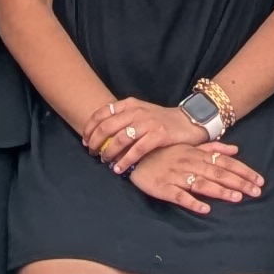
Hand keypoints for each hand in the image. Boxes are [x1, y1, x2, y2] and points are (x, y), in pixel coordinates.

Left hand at [85, 95, 203, 174]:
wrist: (189, 121)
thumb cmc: (162, 120)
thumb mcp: (141, 112)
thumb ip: (124, 118)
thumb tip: (101, 131)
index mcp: (130, 104)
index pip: (102, 112)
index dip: (90, 127)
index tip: (84, 139)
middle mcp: (137, 111)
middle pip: (107, 127)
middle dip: (95, 142)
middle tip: (92, 153)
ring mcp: (148, 123)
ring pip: (119, 139)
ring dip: (108, 153)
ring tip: (104, 162)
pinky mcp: (158, 135)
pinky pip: (136, 150)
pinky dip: (125, 161)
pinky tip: (119, 169)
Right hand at [128, 135, 262, 214]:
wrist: (134, 154)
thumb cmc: (164, 151)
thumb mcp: (189, 146)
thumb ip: (212, 147)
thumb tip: (236, 149)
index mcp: (197, 153)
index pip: (225, 162)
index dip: (243, 171)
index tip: (260, 180)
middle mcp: (189, 163)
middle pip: (217, 173)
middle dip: (238, 183)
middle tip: (256, 192)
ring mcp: (176, 175)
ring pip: (201, 184)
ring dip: (219, 191)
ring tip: (236, 198)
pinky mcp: (163, 188)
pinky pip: (179, 196)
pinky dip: (192, 202)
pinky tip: (205, 209)